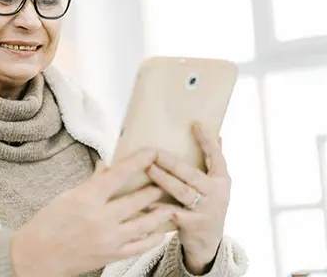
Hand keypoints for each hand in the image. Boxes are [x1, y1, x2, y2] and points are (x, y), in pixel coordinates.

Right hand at [11, 150, 173, 276]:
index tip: (152, 153)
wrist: (36, 256)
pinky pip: (140, 246)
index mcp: (86, 199)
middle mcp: (100, 218)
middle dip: (155, 188)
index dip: (137, 163)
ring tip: (171, 205)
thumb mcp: (66, 197)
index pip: (117, 176)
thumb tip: (106, 167)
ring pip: (144, 223)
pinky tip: (161, 232)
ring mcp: (108, 239)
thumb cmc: (47, 223)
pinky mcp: (111, 256)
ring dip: (160, 213)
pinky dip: (153, 238)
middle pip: (137, 200)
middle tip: (166, 179)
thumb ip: (90, 183)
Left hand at [146, 124, 230, 273]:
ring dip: (165, 180)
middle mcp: (216, 193)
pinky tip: (143, 200)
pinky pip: (172, 213)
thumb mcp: (216, 184)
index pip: (216, 156)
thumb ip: (215, 162)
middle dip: (172, 163)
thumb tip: (218, 135)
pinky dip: (157, 207)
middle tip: (154, 152)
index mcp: (221, 180)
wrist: (209, 242)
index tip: (195, 124)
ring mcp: (205, 210)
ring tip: (149, 169)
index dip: (206, 140)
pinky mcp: (192, 224)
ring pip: (182, 192)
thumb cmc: (208, 205)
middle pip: (192, 174)